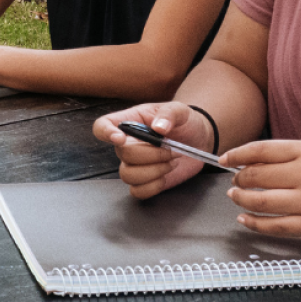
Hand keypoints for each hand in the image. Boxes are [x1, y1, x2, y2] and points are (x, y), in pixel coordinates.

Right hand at [92, 102, 216, 198]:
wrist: (198, 140)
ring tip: (171, 162)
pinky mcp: (144, 181)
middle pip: (124, 154)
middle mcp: (126, 144)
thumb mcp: (179, 109)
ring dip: (155, 171)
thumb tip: (159, 127)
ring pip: (128, 175)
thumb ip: (169, 114)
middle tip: (173, 149)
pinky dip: (154, 186)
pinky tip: (165, 176)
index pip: (102, 126)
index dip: (105, 133)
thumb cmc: (184, 121)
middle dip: (153, 154)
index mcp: (129, 122)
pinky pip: (137, 191)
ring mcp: (134, 164)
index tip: (120, 138)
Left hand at [223, 140, 300, 237]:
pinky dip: (255, 222)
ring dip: (241, 199)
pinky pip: (276, 226)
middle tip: (234, 180)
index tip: (224, 159)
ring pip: (261, 201)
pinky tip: (246, 219)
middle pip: (257, 176)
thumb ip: (289, 155)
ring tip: (236, 197)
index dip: (237, 154)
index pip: (261, 150)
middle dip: (238, 178)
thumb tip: (251, 160)